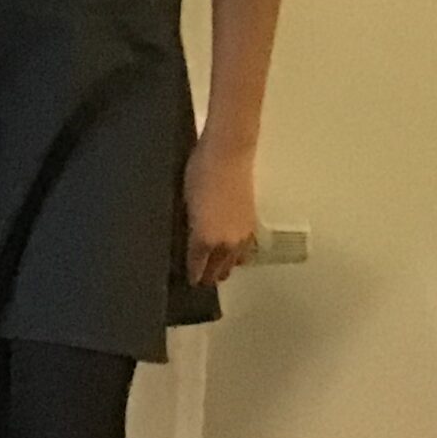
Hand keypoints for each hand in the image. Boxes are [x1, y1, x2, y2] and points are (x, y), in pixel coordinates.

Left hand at [184, 138, 257, 286]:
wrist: (228, 155)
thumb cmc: (198, 174)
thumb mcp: (184, 202)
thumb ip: (187, 228)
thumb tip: (186, 242)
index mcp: (204, 239)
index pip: (196, 268)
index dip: (191, 277)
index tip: (187, 281)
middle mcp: (226, 244)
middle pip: (216, 271)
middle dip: (206, 276)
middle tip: (198, 276)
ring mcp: (241, 236)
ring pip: (232, 264)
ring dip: (222, 268)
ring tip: (212, 268)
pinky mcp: (251, 226)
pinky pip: (245, 252)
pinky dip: (236, 257)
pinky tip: (229, 254)